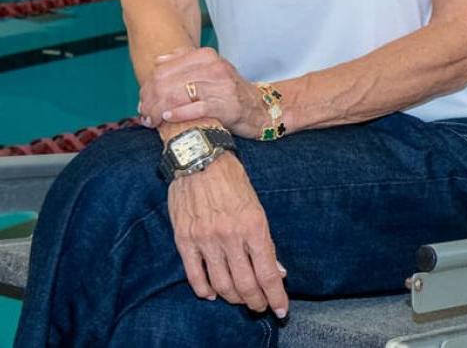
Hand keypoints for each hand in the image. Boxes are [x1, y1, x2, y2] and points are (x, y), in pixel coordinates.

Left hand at [140, 46, 265, 136]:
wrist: (260, 109)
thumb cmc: (229, 91)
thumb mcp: (209, 70)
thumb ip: (184, 62)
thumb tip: (158, 61)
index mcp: (206, 56)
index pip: (164, 69)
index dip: (148, 87)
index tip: (143, 102)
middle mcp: (214, 67)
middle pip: (167, 82)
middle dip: (150, 101)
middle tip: (144, 115)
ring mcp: (221, 86)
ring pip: (177, 95)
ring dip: (159, 110)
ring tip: (152, 120)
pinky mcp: (227, 105)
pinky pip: (195, 108)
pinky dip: (178, 114)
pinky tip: (168, 118)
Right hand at [167, 151, 288, 317]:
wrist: (199, 157)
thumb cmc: (232, 179)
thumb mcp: (256, 206)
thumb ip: (265, 241)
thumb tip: (277, 270)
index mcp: (254, 226)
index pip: (268, 273)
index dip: (276, 296)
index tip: (282, 309)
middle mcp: (230, 236)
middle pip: (246, 285)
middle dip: (256, 302)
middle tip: (260, 306)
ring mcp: (206, 240)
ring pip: (221, 285)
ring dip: (233, 299)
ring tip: (241, 300)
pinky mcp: (184, 240)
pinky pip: (194, 275)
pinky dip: (204, 290)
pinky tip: (211, 294)